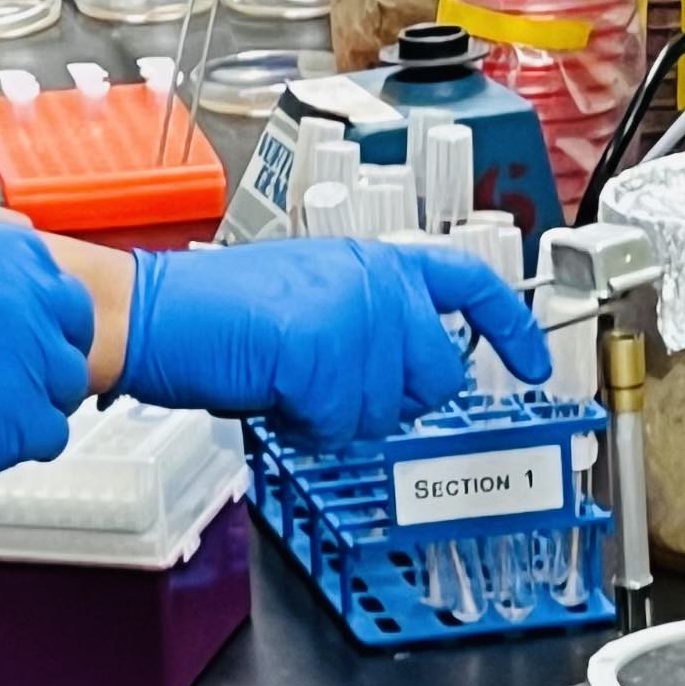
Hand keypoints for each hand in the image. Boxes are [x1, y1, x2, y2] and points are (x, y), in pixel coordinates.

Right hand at [0, 224, 94, 511]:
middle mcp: (18, 299)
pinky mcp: (13, 426)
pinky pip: (49, 435)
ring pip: (63, 385)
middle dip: (44, 350)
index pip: (52, 279)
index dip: (36, 309)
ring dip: (32, 397)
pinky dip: (21, 441)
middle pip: (70, 330)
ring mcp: (22, 363)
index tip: (17, 328)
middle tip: (5, 373)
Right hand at [120, 239, 549, 447]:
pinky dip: (304, 424)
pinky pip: (340, 422)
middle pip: (435, 375)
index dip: (510, 325)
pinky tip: (273, 395)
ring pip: (386, 409)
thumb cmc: (210, 313)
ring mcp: (353, 314)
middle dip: (388, 399)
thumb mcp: (305, 301)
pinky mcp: (326, 351)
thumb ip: (364, 327)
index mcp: (368, 261)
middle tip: (326, 388)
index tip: (533, 361)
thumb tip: (403, 378)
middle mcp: (372, 280)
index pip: (466, 282)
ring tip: (286, 382)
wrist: (151, 312)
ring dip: (336, 415)